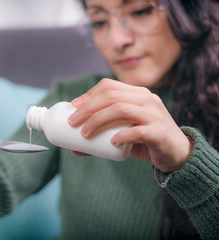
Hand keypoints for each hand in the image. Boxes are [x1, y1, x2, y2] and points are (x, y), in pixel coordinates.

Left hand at [68, 78, 192, 171]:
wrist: (178, 154)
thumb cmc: (145, 141)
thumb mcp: (123, 134)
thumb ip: (101, 137)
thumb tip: (72, 147)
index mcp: (137, 94)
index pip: (109, 86)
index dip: (88, 95)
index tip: (73, 107)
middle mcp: (147, 99)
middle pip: (111, 96)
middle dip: (87, 108)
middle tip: (72, 122)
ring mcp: (155, 115)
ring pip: (121, 109)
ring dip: (98, 120)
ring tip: (85, 134)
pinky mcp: (160, 132)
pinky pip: (138, 131)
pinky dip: (122, 136)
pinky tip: (112, 142)